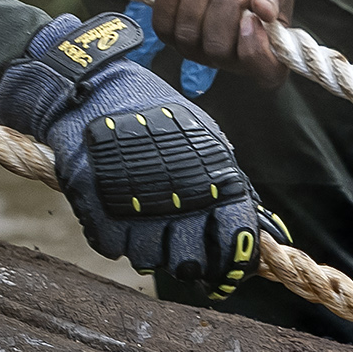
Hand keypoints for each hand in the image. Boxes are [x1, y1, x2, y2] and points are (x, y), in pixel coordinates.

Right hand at [0, 6, 274, 303]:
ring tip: (146, 225)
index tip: (227, 263)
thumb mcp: (204, 136)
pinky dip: (115, 239)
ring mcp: (132, 207)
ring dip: (149, 250)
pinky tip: (119, 217)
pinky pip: (111, 248)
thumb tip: (258, 223)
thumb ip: (230, 181)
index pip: (232, 237)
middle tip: (179, 246)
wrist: (94, 88)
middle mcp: (174, 200)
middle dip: (187, 258)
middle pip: (188, 262)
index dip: (232, 257)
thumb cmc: (155, 111)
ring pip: (148, 260)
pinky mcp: (95, 208)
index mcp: (209, 182)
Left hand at [155, 0, 299, 71]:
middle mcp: (233, 53)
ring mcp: (199, 46)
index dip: (254, 50)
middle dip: (224, 7)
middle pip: (218, 51)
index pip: (267, 73)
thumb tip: (267, 13)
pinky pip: (162, 24)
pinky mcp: (171, 31)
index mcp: (268, 43)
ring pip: (187, 36)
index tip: (250, 16)